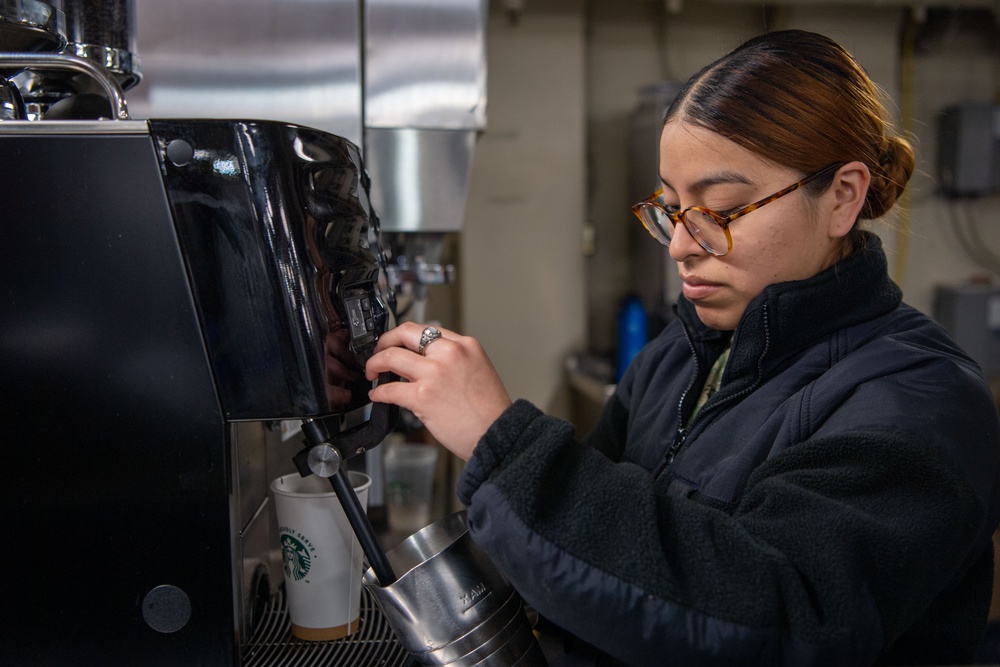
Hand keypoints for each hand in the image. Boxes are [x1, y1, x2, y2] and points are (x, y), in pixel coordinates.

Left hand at [365, 322, 511, 459]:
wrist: (497, 434)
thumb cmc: (489, 411)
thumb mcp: (477, 370)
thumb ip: (453, 360)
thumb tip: (425, 363)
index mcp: (465, 345)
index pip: (426, 329)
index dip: (404, 336)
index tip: (397, 343)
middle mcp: (449, 353)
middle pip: (404, 333)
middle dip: (384, 341)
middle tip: (378, 352)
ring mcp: (435, 373)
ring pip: (390, 357)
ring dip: (375, 364)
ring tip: (373, 372)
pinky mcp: (423, 395)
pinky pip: (389, 388)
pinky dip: (378, 392)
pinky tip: (378, 395)